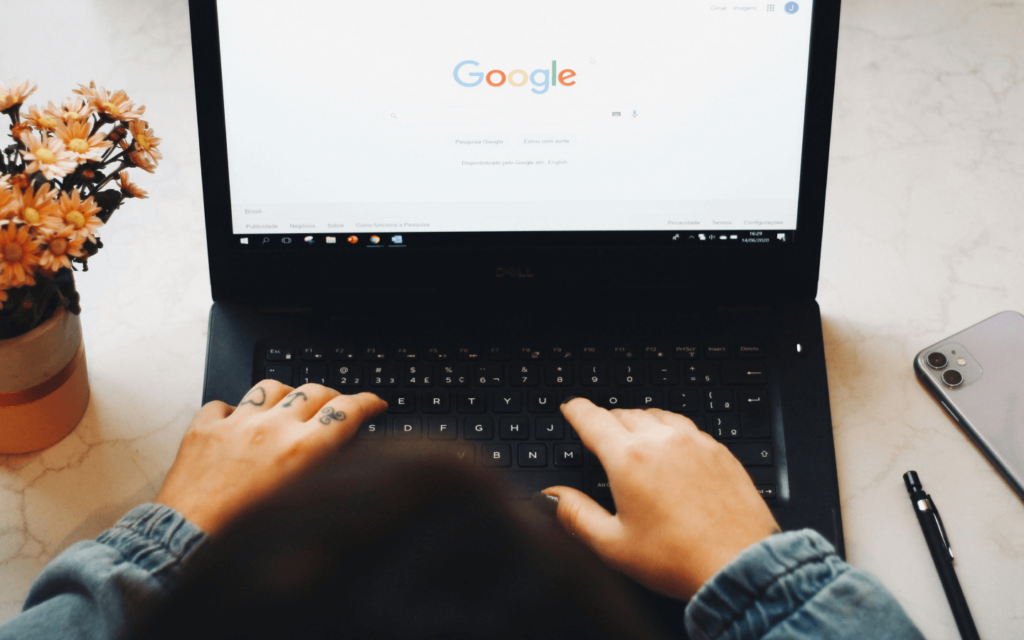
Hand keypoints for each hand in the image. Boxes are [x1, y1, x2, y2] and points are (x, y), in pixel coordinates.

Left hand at [156, 381, 385, 534]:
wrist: (190, 543)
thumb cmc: (246, 537)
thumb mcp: (305, 508)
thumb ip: (327, 473)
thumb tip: (341, 454)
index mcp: (303, 451)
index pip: (347, 411)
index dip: (367, 402)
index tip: (374, 403)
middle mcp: (272, 430)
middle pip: (315, 391)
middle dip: (332, 396)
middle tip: (336, 407)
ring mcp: (236, 425)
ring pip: (271, 388)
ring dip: (286, 396)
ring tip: (287, 407)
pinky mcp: (204, 429)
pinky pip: (223, 404)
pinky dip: (233, 411)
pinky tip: (237, 423)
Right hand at [543, 399, 778, 600]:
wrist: (739, 565)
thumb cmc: (678, 560)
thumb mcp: (612, 544)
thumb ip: (575, 514)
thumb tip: (550, 497)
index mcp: (629, 459)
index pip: (593, 419)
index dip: (577, 410)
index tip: (571, 407)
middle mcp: (662, 441)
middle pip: (624, 413)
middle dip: (606, 419)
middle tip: (599, 432)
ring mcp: (695, 443)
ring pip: (657, 415)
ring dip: (639, 421)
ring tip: (633, 437)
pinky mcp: (719, 452)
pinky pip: (687, 427)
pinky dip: (670, 430)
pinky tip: (671, 447)